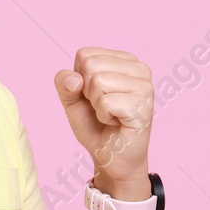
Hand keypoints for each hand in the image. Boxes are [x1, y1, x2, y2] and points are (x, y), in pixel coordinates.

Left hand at [53, 48, 153, 194]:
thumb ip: (64, 82)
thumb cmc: (95, 124)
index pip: (85, 54)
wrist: (109, 155)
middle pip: (90, 66)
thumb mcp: (72, 99)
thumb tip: (73, 79)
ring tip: (110, 114)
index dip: (80, 79)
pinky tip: (117, 122)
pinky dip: (104, 116)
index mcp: (125, 60)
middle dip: (87, 92)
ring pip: (98, 82)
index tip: (95, 95)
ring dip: (96, 105)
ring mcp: (145, 86)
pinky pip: (106, 102)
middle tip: (103, 107)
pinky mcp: (144, 105)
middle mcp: (139, 68)